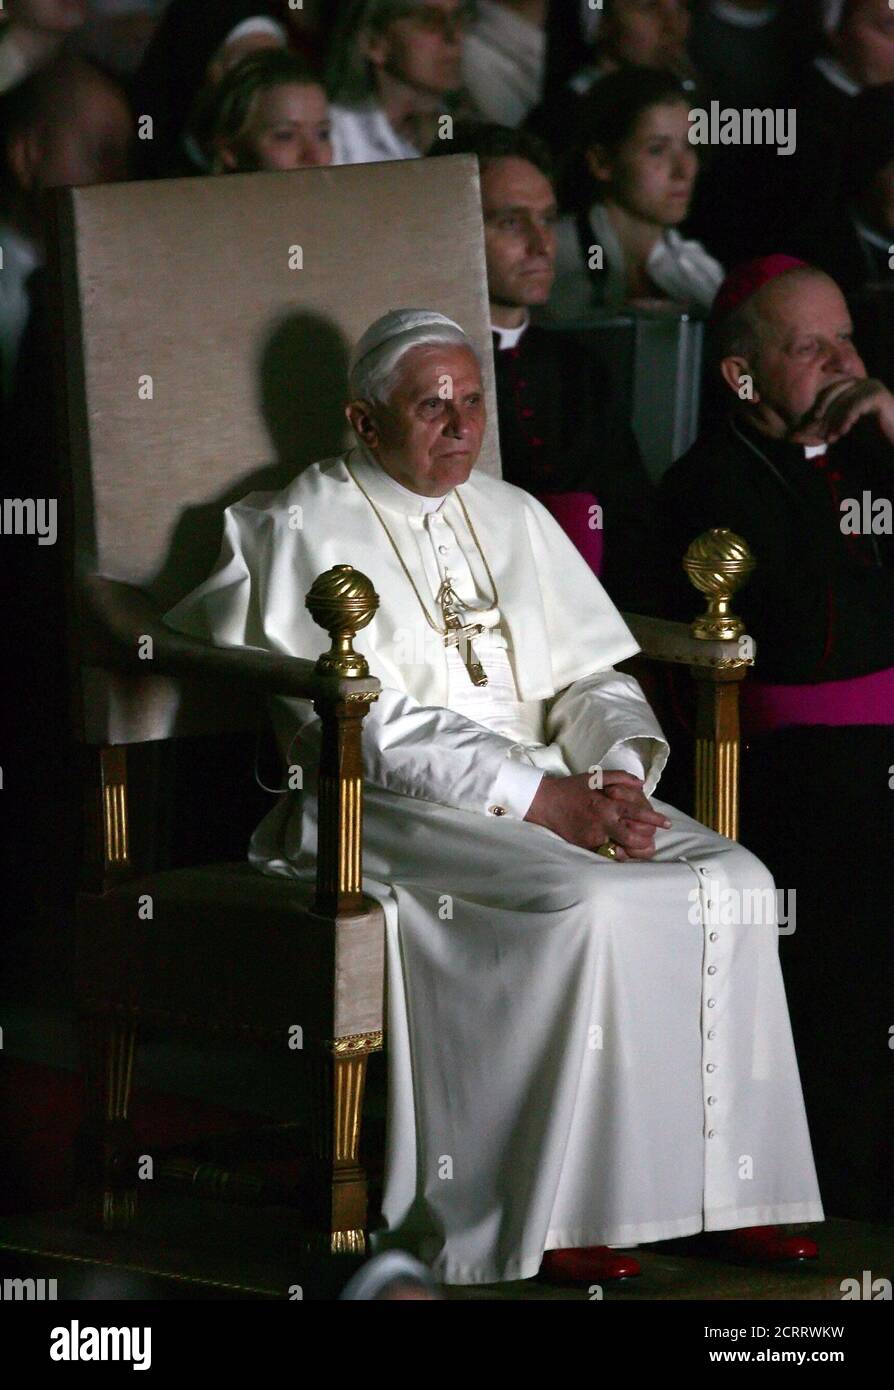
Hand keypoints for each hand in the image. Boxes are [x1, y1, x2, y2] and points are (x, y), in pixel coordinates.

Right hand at [524, 771, 670, 860]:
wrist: (546, 803)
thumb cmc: (572, 788)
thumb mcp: (595, 777)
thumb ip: (620, 777)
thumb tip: (640, 784)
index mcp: (607, 805)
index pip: (637, 813)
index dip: (655, 819)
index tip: (667, 823)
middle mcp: (602, 823)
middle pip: (633, 837)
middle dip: (647, 839)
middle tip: (652, 838)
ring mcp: (594, 837)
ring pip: (622, 850)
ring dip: (634, 849)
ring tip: (642, 847)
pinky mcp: (586, 846)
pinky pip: (607, 854)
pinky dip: (618, 853)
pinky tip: (623, 849)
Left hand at [790, 378, 893, 446]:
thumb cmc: (874, 438)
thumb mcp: (843, 430)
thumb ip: (824, 428)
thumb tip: (793, 436)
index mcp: (853, 387)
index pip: (828, 394)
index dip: (817, 412)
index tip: (807, 430)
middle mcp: (862, 382)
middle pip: (833, 394)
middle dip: (822, 416)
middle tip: (814, 434)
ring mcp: (871, 387)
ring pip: (843, 400)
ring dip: (834, 421)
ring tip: (831, 438)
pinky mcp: (879, 396)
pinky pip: (855, 406)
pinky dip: (846, 420)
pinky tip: (841, 433)